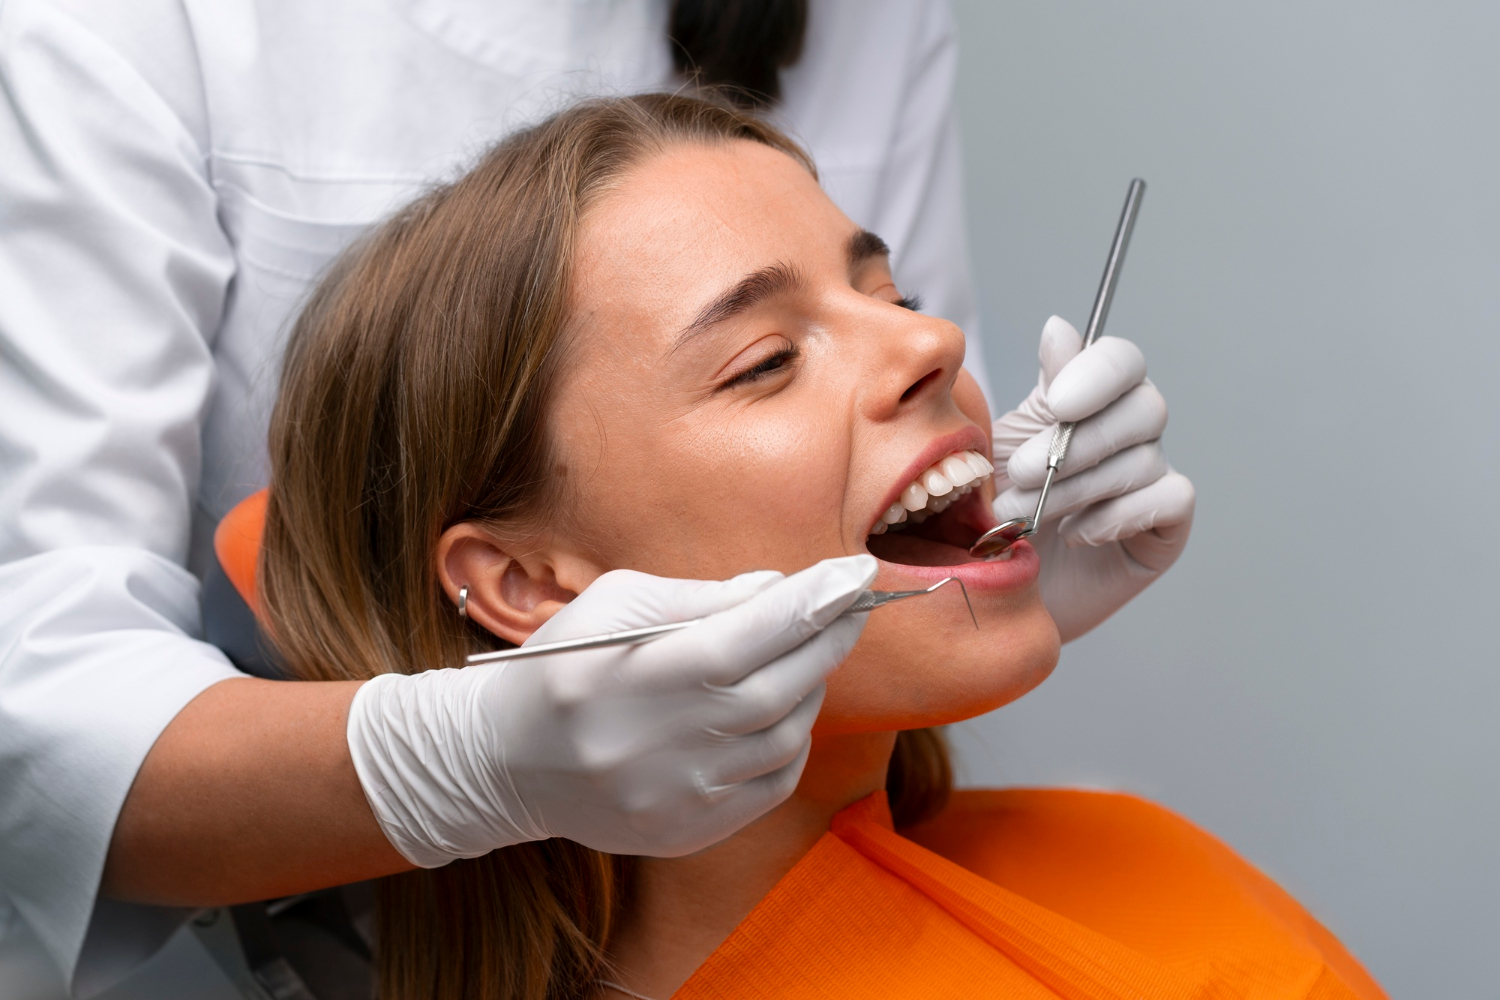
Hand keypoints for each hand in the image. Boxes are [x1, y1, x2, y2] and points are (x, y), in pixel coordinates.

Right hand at [346, 555, 876, 865]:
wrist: (505, 760)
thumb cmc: (562, 665)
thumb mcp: (614, 604)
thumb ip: (701, 598)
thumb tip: (776, 589)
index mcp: (644, 674)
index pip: (754, 632)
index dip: (813, 600)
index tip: (855, 573)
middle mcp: (667, 741)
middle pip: (782, 686)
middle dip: (827, 639)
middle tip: (849, 606)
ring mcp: (682, 793)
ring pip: (786, 736)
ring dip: (809, 688)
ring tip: (801, 655)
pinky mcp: (690, 829)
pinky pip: (773, 783)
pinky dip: (792, 740)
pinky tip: (781, 710)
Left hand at [992, 316, 1194, 641]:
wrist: (991, 585)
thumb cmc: (995, 508)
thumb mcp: (1003, 443)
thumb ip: (1041, 390)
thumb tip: (1060, 327)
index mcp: (1093, 399)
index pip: (1122, 361)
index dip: (1098, 375)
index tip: (1058, 403)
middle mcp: (1131, 432)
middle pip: (1144, 408)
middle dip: (1076, 444)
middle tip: (1019, 474)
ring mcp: (1153, 478)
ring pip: (1142, 459)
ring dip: (1076, 486)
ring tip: (1023, 513)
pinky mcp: (1165, 527)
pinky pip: (1168, 500)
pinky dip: (1118, 515)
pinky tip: (1076, 533)